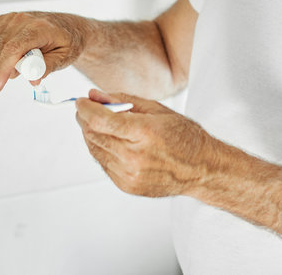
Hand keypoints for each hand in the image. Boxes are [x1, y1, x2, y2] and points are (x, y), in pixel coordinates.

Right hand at [0, 11, 85, 91]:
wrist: (67, 27)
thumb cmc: (67, 41)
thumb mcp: (65, 57)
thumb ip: (48, 67)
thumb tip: (33, 79)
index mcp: (40, 27)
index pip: (14, 49)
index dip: (2, 69)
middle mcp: (23, 19)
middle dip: (8, 68)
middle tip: (28, 68)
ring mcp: (11, 18)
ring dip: (3, 62)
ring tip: (25, 59)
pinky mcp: (3, 20)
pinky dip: (0, 54)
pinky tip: (17, 52)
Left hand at [75, 89, 212, 197]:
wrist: (201, 168)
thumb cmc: (184, 136)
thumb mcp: (157, 110)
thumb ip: (123, 101)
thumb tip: (96, 95)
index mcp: (143, 132)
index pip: (101, 120)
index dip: (85, 108)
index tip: (80, 101)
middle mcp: (134, 156)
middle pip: (94, 135)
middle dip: (85, 119)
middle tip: (87, 109)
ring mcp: (129, 175)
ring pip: (95, 150)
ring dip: (92, 135)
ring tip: (100, 123)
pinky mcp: (127, 186)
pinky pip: (104, 164)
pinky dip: (102, 150)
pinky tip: (112, 141)